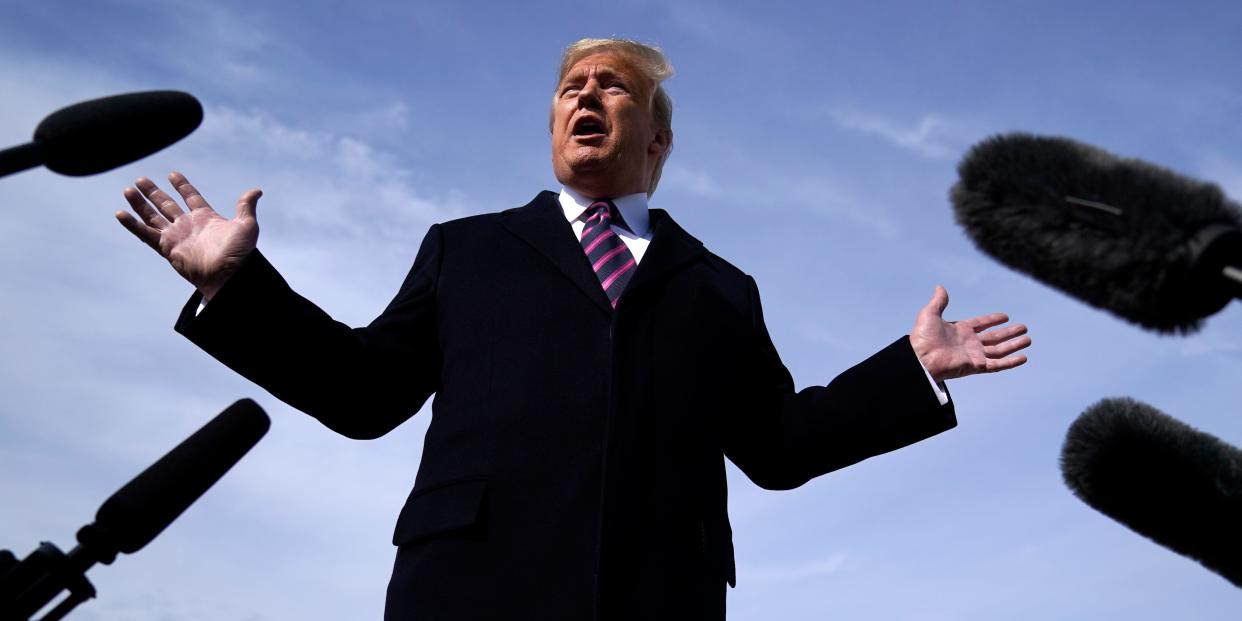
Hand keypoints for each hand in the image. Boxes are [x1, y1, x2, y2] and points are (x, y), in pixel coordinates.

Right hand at [116, 172, 259, 300]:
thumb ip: (246, 206)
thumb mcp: (246, 225)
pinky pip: (145, 235)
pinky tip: (120, 214)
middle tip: (141, 179)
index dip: (182, 186)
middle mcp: (188, 226)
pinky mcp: (167, 248)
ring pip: (153, 217)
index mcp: (205, 218)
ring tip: (128, 190)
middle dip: (154, 193)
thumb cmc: (240, 253)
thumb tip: (257, 190)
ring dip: (140, 204)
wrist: (229, 275)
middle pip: (167, 205)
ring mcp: (176, 237)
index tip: (173, 174)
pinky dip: (132, 225)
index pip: (191, 197)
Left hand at [909, 285, 1029, 381]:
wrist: (920, 359)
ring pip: (1000, 350)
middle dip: (1009, 333)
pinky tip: (1024, 358)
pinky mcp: (977, 366)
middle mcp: (969, 343)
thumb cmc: (922, 338)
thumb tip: (940, 287)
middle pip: (994, 337)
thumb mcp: (930, 314)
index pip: (981, 324)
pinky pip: (998, 365)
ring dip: (1014, 345)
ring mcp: (974, 355)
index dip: (992, 320)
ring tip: (1028, 339)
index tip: (1005, 317)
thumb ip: (939, 301)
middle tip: (1024, 327)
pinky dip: (1011, 362)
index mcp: (960, 330)